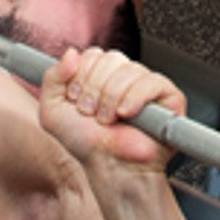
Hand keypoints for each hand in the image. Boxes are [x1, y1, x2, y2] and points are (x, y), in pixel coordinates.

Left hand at [40, 46, 185, 171]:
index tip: (76, 100)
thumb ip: (51, 77)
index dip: (81, 76)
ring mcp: (146, 85)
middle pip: (111, 58)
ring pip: (130, 70)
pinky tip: (127, 114)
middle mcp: (123, 76)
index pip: (93, 55)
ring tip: (108, 120)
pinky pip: (153, 81)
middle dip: (95, 88)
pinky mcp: (168, 97)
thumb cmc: (85, 142)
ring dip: (112, 98)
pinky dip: (136, 97)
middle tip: (91, 113)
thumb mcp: (52, 110)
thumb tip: (71, 52)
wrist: (108, 166)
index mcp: (100, 74)